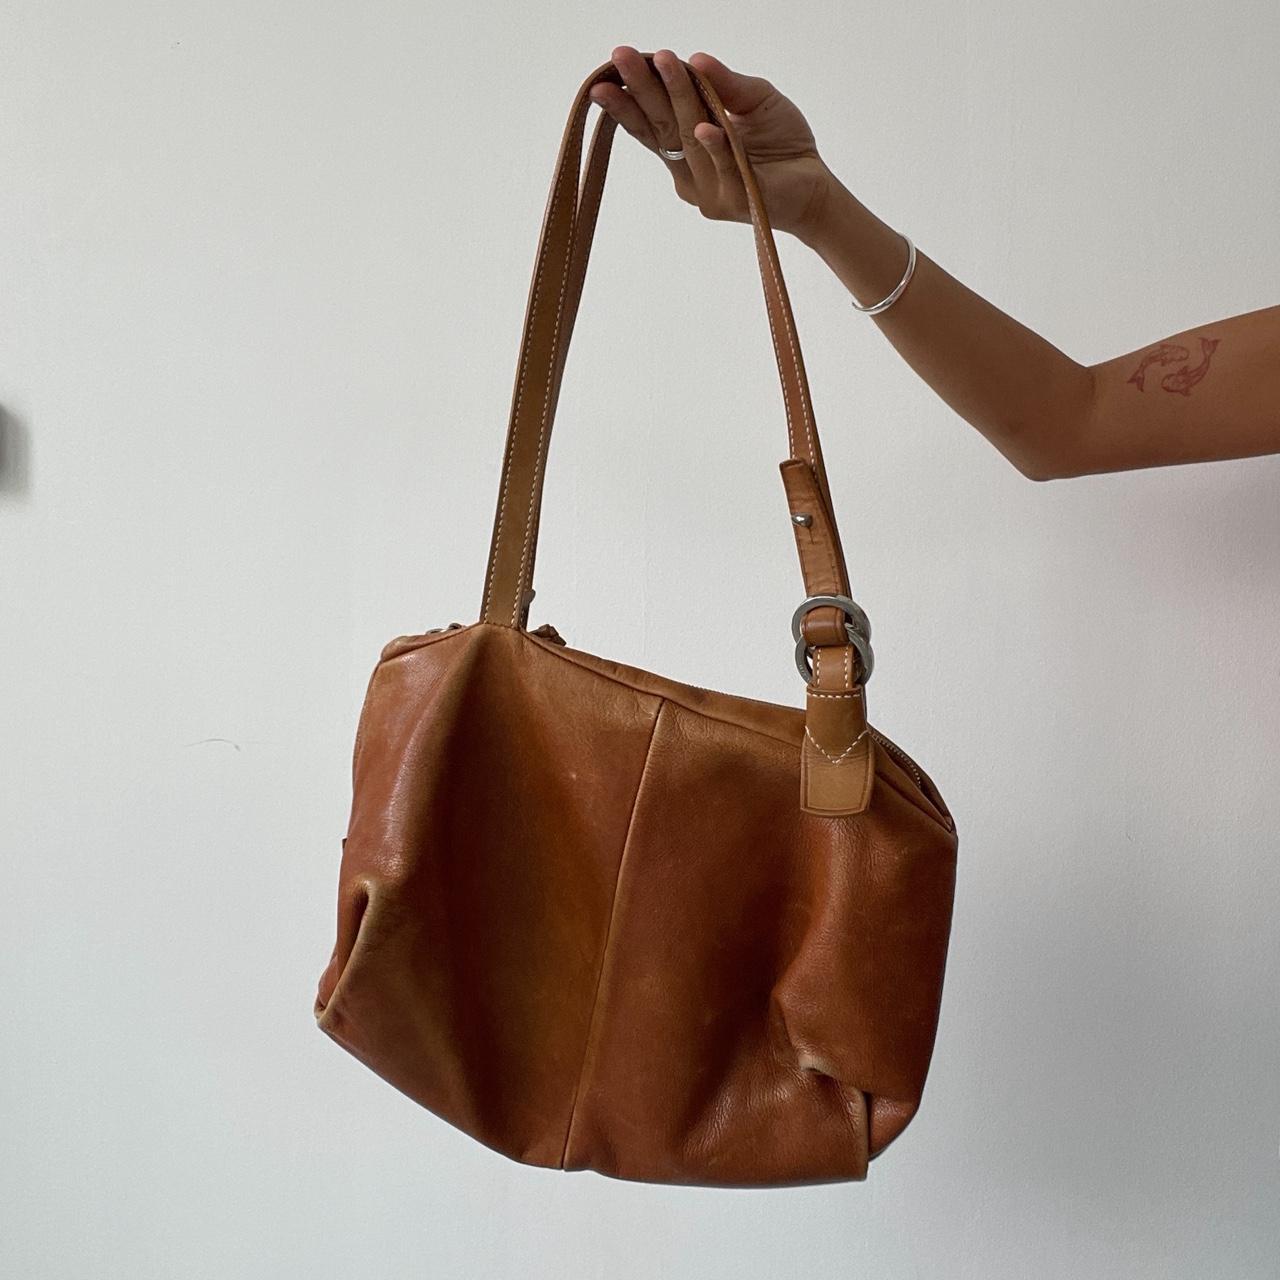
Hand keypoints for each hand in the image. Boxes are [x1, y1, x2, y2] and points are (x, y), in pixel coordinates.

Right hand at [590, 47, 834, 240]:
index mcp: (686, 147)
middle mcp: (689, 171)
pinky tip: (704, 128)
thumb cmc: (782, 143)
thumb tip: (697, 59)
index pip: (655, 118)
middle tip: (620, 56)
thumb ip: (725, 84)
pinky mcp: (733, 202)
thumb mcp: (754, 99)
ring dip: (676, 99)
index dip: (634, 93)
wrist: (814, 185)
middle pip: (660, 126)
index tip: (617, 62)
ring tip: (662, 63)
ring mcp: (707, 190)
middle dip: (639, 89)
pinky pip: (724, 169)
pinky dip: (716, 147)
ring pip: (689, 139)